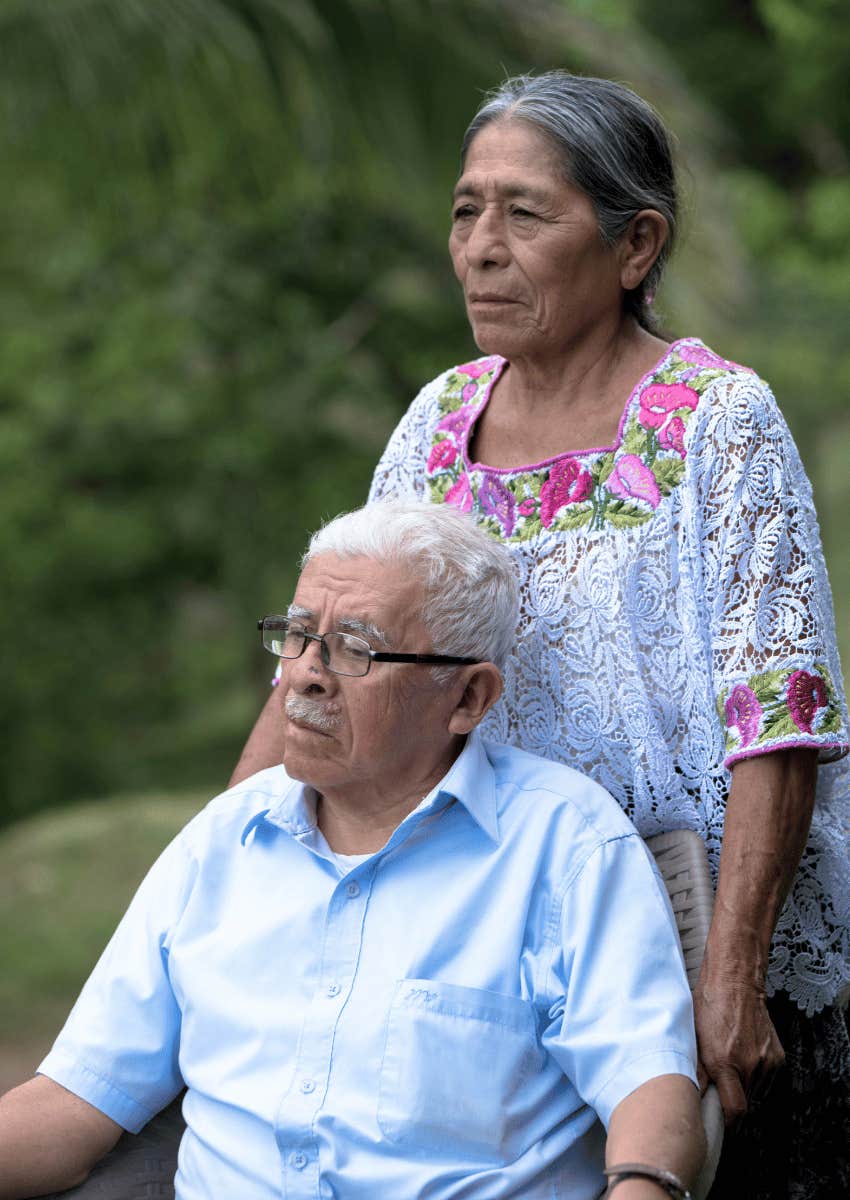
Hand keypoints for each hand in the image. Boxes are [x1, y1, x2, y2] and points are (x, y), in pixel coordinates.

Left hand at [693, 967, 784, 1125]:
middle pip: (745, 1102)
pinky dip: (756, 1075)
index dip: (728, 1120)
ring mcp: (766, 1061)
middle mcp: (749, 1064)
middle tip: (720, 1088)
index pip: (735, 1110)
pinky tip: (743, 1058)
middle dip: (733, 1100)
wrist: (735, 982)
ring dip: (744, 1087)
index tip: (721, 1120)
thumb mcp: (692, 1037)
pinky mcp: (777, 1056)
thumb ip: (693, 1070)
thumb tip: (688, 1095)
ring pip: (756, 1091)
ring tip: (731, 1067)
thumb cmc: (709, 1006)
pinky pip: (766, 1078)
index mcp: (725, 1062)